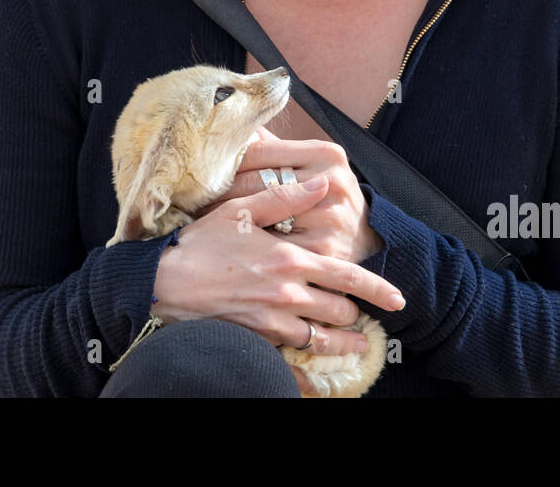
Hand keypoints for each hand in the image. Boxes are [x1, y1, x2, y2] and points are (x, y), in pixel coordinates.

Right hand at [150, 175, 405, 358]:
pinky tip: (320, 377)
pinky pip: (293, 363)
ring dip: (342, 343)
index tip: (397, 299)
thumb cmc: (200, 242)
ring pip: (322, 340)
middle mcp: (287, 294)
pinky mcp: (256, 342)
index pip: (347, 276)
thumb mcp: (242, 210)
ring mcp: (272, 323)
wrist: (162, 282)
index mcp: (290, 258)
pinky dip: (310, 371)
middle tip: (360, 315)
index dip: (377, 289)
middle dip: (355, 315)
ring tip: (354, 344)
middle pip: (340, 312)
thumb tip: (321, 183)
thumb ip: (285, 197)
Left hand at [196, 127, 385, 263]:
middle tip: (190, 198)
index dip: (224, 161)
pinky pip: (272, 248)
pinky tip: (227, 248)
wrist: (364, 239)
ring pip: (260, 217)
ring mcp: (329, 219)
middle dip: (219, 191)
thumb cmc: (324, 196)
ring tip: (201, 221)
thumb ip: (273, 145)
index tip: (197, 170)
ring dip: (228, 222)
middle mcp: (331, 182)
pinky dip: (249, 249)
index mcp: (325, 154)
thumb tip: (232, 120)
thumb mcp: (310, 163)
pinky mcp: (324, 252)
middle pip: (256, 183)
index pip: (258, 150)